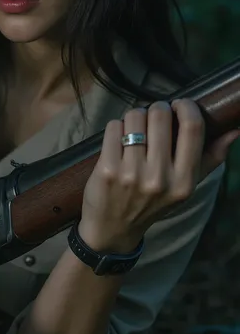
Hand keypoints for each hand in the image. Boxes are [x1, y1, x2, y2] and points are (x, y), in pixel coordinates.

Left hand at [79, 99, 239, 252]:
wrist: (113, 228)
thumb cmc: (153, 201)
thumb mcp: (186, 186)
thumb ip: (211, 157)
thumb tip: (233, 130)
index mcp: (184, 182)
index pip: (193, 128)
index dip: (185, 106)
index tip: (178, 105)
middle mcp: (159, 178)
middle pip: (160, 115)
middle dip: (156, 108)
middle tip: (153, 117)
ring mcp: (131, 173)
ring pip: (134, 116)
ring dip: (135, 117)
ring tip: (135, 130)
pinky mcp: (107, 168)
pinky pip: (114, 126)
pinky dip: (117, 127)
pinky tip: (119, 140)